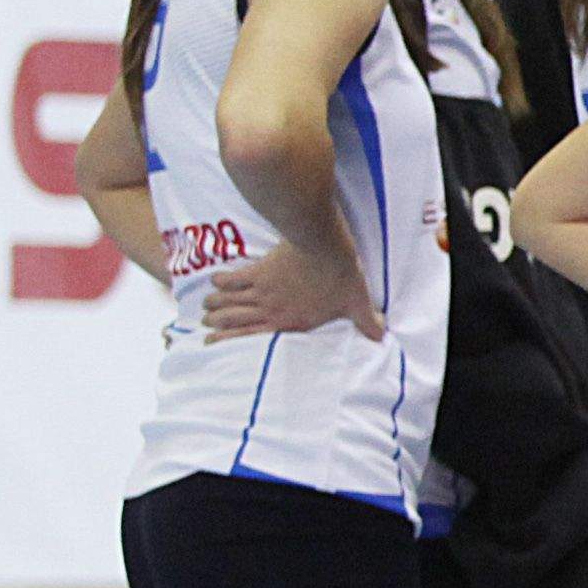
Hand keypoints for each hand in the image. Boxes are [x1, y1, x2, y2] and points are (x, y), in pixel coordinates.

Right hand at [201, 238, 374, 339]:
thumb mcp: (357, 301)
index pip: (255, 337)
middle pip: (236, 319)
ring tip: (204, 306)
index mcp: (291, 321)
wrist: (323, 245)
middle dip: (218, 323)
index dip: (230, 341)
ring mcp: (262, 290)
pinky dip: (222, 280)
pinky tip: (213, 281)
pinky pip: (234, 278)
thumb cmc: (341, 275)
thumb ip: (366, 321)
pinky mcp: (260, 269)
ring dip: (216, 304)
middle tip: (205, 323)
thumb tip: (382, 336)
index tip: (212, 342)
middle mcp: (271, 309)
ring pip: (231, 301)